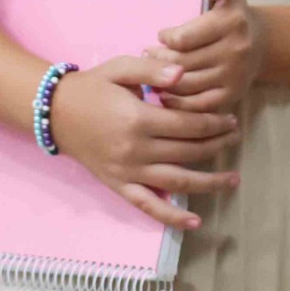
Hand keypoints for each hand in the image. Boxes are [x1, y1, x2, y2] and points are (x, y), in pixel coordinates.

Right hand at [47, 51, 241, 230]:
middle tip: (235, 137)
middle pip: (189, 151)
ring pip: (177, 181)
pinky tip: (195, 222)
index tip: (231, 119)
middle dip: (217, 145)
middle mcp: (135, 150)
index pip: (189, 125)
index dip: (215, 123)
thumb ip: (153, 70)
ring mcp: (127, 171)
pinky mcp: (118, 185)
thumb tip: (183, 74)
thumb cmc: (92, 86)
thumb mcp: (121, 68)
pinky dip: (171, 216)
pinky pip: (147, 205)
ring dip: (209, 183)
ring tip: (233, 180)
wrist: (54, 112)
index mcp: (139, 119)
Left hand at [155, 0, 265, 116]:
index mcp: (233, 22)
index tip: (163, 35)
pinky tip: (165, 93)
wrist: (261, 43)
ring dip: (162, 81)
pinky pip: (197, 104)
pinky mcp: (232, 95)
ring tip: (154, 72)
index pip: (183, 38)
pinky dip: (176, 102)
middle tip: (149, 55)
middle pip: (181, 63)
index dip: (166, 38)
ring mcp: (235, 75)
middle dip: (158, 59)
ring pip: (185, 85)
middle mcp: (237, 50)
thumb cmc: (233, 13)